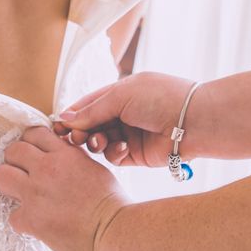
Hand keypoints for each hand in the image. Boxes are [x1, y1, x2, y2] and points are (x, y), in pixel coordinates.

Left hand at [0, 126, 128, 250]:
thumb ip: (70, 157)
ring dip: (9, 183)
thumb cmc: (110, 201)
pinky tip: (33, 223)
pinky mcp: (32, 219)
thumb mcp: (92, 167)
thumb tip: (56, 154)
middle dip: (15, 160)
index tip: (32, 153)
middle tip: (23, 173)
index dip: (30, 143)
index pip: (33, 133)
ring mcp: (36, 193)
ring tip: (19, 193)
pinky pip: (12, 215)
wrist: (114, 230)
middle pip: (12, 150)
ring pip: (1, 175)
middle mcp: (46, 169)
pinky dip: (21, 220)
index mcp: (64, 154)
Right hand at [53, 72, 207, 166]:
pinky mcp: (136, 155)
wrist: (193, 121)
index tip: (57, 126)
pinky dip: (114, 153)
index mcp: (119, 93)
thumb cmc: (159, 98)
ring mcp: (129, 134)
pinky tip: (122, 148)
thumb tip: (65, 118)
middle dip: (80, 132)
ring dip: (95, 142)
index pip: (87, 104)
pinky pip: (114, 156)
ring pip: (100, 142)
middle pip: (90, 125)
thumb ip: (91, 109)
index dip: (71, 115)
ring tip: (98, 142)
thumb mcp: (120, 96)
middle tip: (73, 138)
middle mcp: (123, 113)